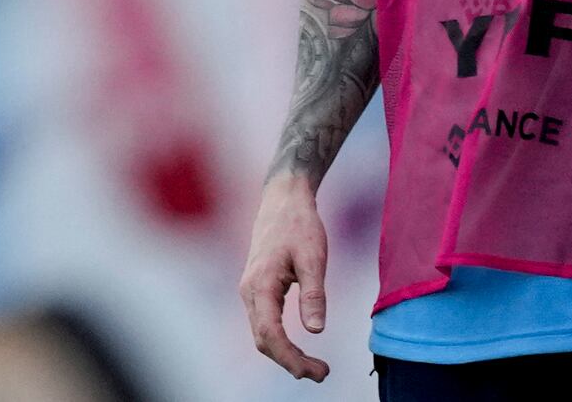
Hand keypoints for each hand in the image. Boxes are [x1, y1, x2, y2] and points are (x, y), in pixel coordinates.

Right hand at [238, 167, 334, 380]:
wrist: (283, 198)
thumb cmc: (299, 224)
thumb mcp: (313, 257)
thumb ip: (313, 294)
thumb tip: (316, 331)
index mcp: (259, 284)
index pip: (270, 335)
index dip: (291, 359)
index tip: (317, 372)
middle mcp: (249, 291)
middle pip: (263, 341)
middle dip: (290, 362)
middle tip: (322, 373)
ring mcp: (251, 290)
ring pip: (262, 334)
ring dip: (286, 354)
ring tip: (316, 367)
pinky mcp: (258, 288)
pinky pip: (264, 324)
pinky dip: (281, 341)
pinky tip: (300, 347)